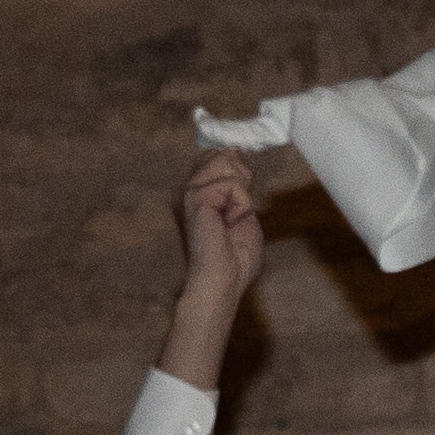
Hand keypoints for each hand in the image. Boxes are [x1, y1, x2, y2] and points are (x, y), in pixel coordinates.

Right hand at [160, 144, 261, 377]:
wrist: (224, 280)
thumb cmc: (235, 257)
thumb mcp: (243, 212)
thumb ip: (239, 185)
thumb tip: (238, 153)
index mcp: (198, 192)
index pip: (216, 155)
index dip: (237, 163)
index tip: (246, 180)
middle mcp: (188, 188)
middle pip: (221, 154)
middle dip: (241, 177)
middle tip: (237, 211)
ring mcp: (189, 190)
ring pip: (227, 163)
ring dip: (241, 194)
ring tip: (231, 219)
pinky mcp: (194, 196)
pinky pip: (233, 184)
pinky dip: (241, 204)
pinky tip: (229, 222)